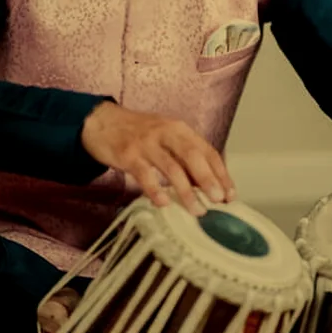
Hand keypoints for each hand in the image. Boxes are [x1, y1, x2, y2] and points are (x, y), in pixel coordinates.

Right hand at [81, 102, 234, 214]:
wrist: (101, 122)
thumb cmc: (139, 133)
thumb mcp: (165, 138)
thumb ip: (184, 158)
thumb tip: (206, 186)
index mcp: (180, 129)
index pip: (207, 150)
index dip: (220, 173)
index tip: (230, 195)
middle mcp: (166, 132)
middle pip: (193, 156)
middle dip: (208, 179)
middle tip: (218, 200)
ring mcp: (146, 143)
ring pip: (171, 167)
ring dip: (186, 191)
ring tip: (196, 210)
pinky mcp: (128, 155)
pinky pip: (145, 174)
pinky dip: (156, 190)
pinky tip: (164, 203)